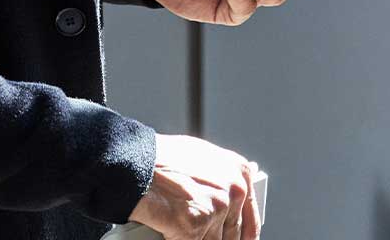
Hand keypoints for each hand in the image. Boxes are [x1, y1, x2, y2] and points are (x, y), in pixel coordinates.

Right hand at [127, 133, 261, 238]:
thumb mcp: (202, 157)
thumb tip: (234, 197)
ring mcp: (217, 208)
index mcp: (240, 172)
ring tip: (182, 225)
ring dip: (198, 238)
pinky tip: (174, 230)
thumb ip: (222, 177)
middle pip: (234, 236)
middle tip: (201, 232)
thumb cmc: (164, 158)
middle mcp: (234, 190)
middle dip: (217, 238)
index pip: (251, 221)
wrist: (139, 164)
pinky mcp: (197, 226)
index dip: (244, 237)